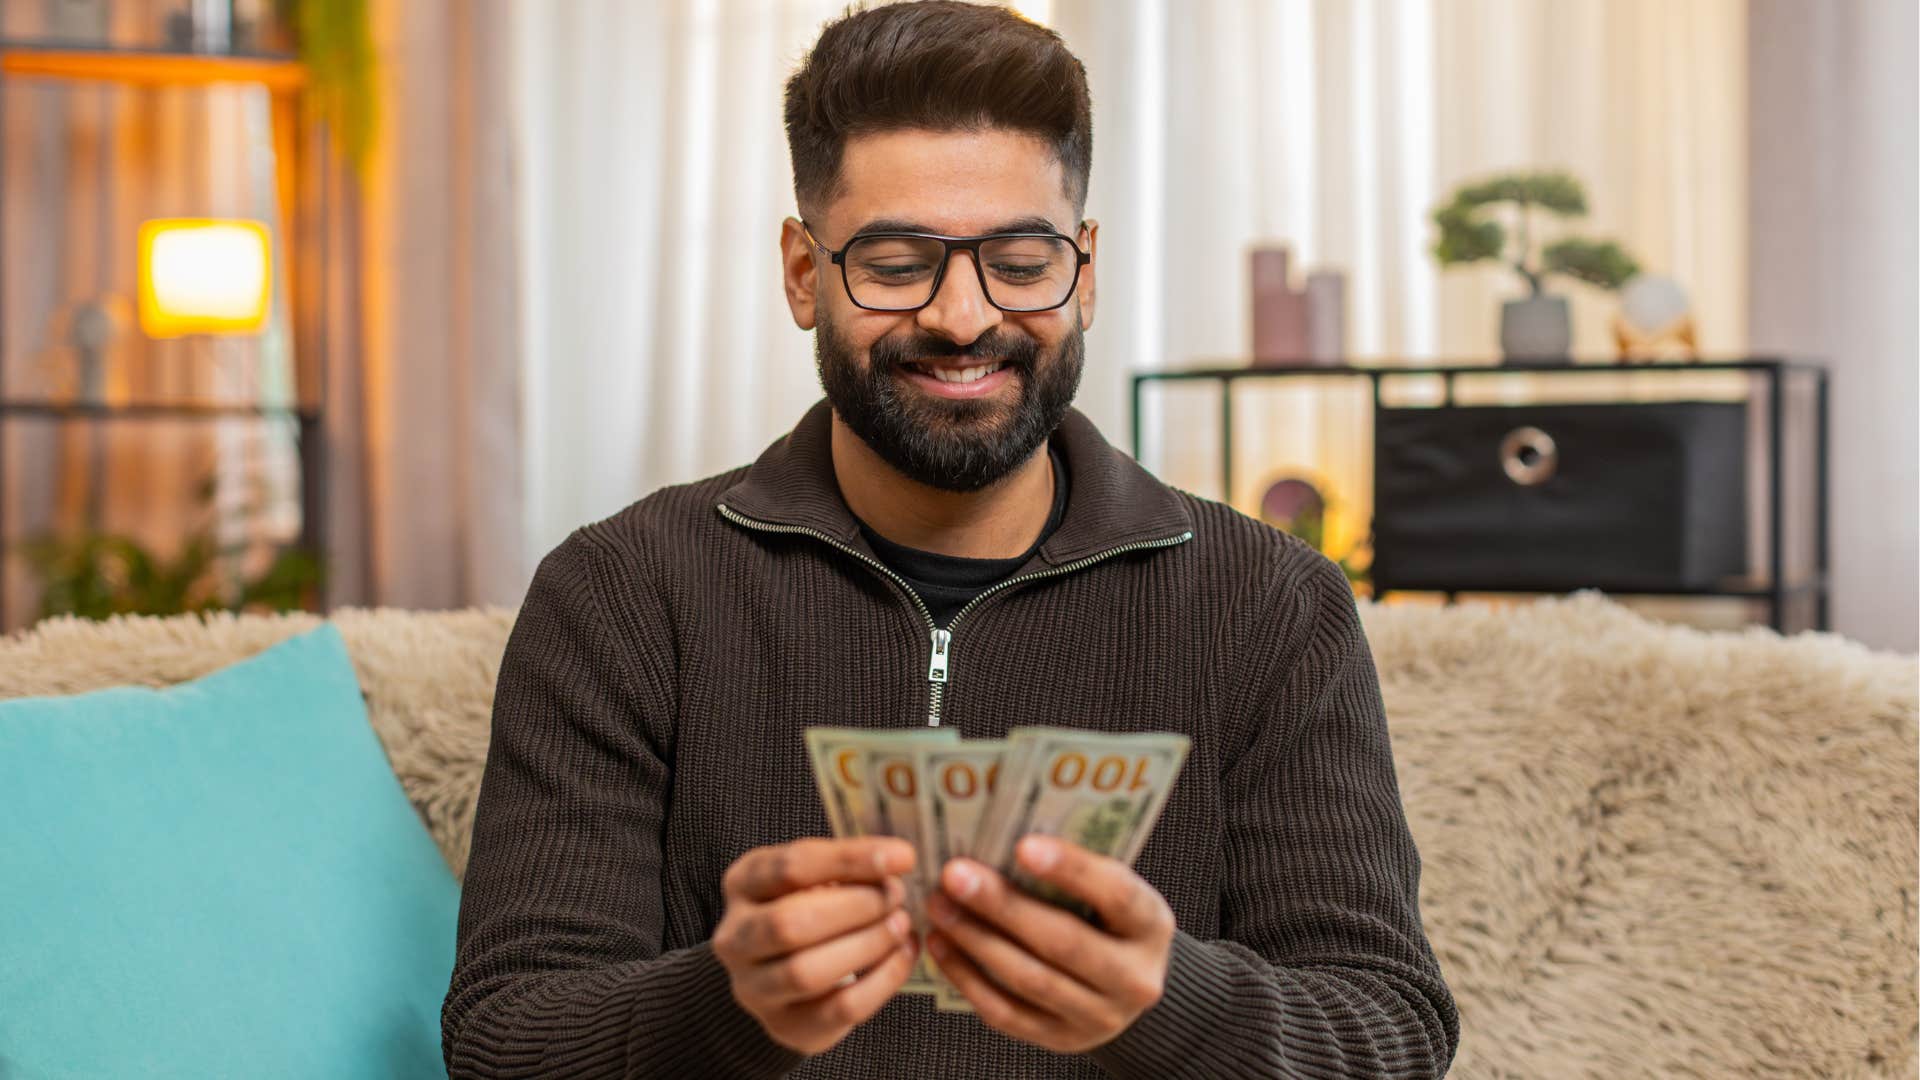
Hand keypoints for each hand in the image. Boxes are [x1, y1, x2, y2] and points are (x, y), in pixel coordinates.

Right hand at [713, 836, 920, 1055]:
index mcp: (742, 884)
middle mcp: (735, 937)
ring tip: (901, 925)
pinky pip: (838, 1009)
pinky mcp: (785, 1026)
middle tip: (897, 896)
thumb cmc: (807, 909)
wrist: (781, 973)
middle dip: (857, 907)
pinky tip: (903, 956)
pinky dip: (881, 981)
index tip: (902, 857)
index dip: (851, 860)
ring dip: (867, 945)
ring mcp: (753, 988)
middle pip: (790, 923)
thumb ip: (846, 868)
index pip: (792, 867)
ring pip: (807, 972)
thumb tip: (896, 861)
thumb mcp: (814, 877)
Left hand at [924, 835, 1173, 1052]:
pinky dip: (968, 977)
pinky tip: (942, 945)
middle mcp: (1134, 978)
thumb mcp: (1111, 890)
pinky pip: (1007, 1013)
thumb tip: (1003, 836)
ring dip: (976, 940)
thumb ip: (1075, 870)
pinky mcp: (1062, 1039)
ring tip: (940, 906)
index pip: (1117, 894)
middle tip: (956, 875)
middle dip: (1003, 906)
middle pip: (1064, 942)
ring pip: (1030, 979)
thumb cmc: (1107, 920)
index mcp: (1152, 926)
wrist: (1125, 985)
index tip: (1022, 845)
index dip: (1071, 869)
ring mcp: (1099, 1017)